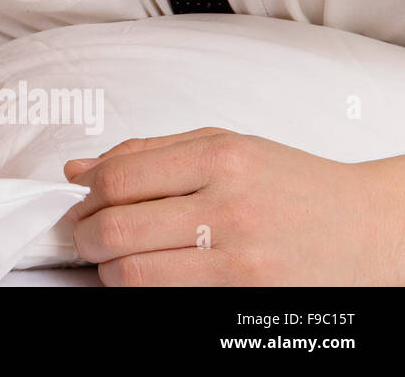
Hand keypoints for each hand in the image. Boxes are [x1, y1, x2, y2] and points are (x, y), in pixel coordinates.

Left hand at [61, 127, 404, 284]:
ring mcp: (240, 258)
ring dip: (110, 270)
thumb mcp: (223, 146)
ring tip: (119, 259)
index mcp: (219, 158)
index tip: (82, 203)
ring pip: (136, 273)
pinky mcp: (248, 296)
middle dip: (87, 238)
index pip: (118, 179)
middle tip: (88, 238)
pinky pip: (170, 297)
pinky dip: (146, 289)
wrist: (366, 227)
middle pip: (118, 229)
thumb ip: (145, 152)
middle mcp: (230, 206)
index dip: (86, 196)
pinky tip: (154, 274)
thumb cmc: (290, 183)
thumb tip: (76, 169)